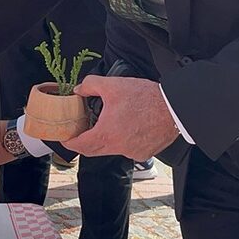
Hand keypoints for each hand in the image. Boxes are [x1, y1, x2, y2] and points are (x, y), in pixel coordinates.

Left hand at [62, 76, 179, 160]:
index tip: (64, 138)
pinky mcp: (144, 153)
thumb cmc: (146, 97)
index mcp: (106, 134)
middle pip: (93, 151)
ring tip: (109, 124)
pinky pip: (127, 150)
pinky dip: (123, 141)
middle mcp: (118, 148)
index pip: (80, 145)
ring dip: (106, 140)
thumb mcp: (113, 85)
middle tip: (81, 132)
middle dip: (84, 143)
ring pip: (111, 150)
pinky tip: (128, 128)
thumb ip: (91, 85)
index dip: (69, 142)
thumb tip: (79, 90)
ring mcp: (132, 153)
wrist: (174, 108)